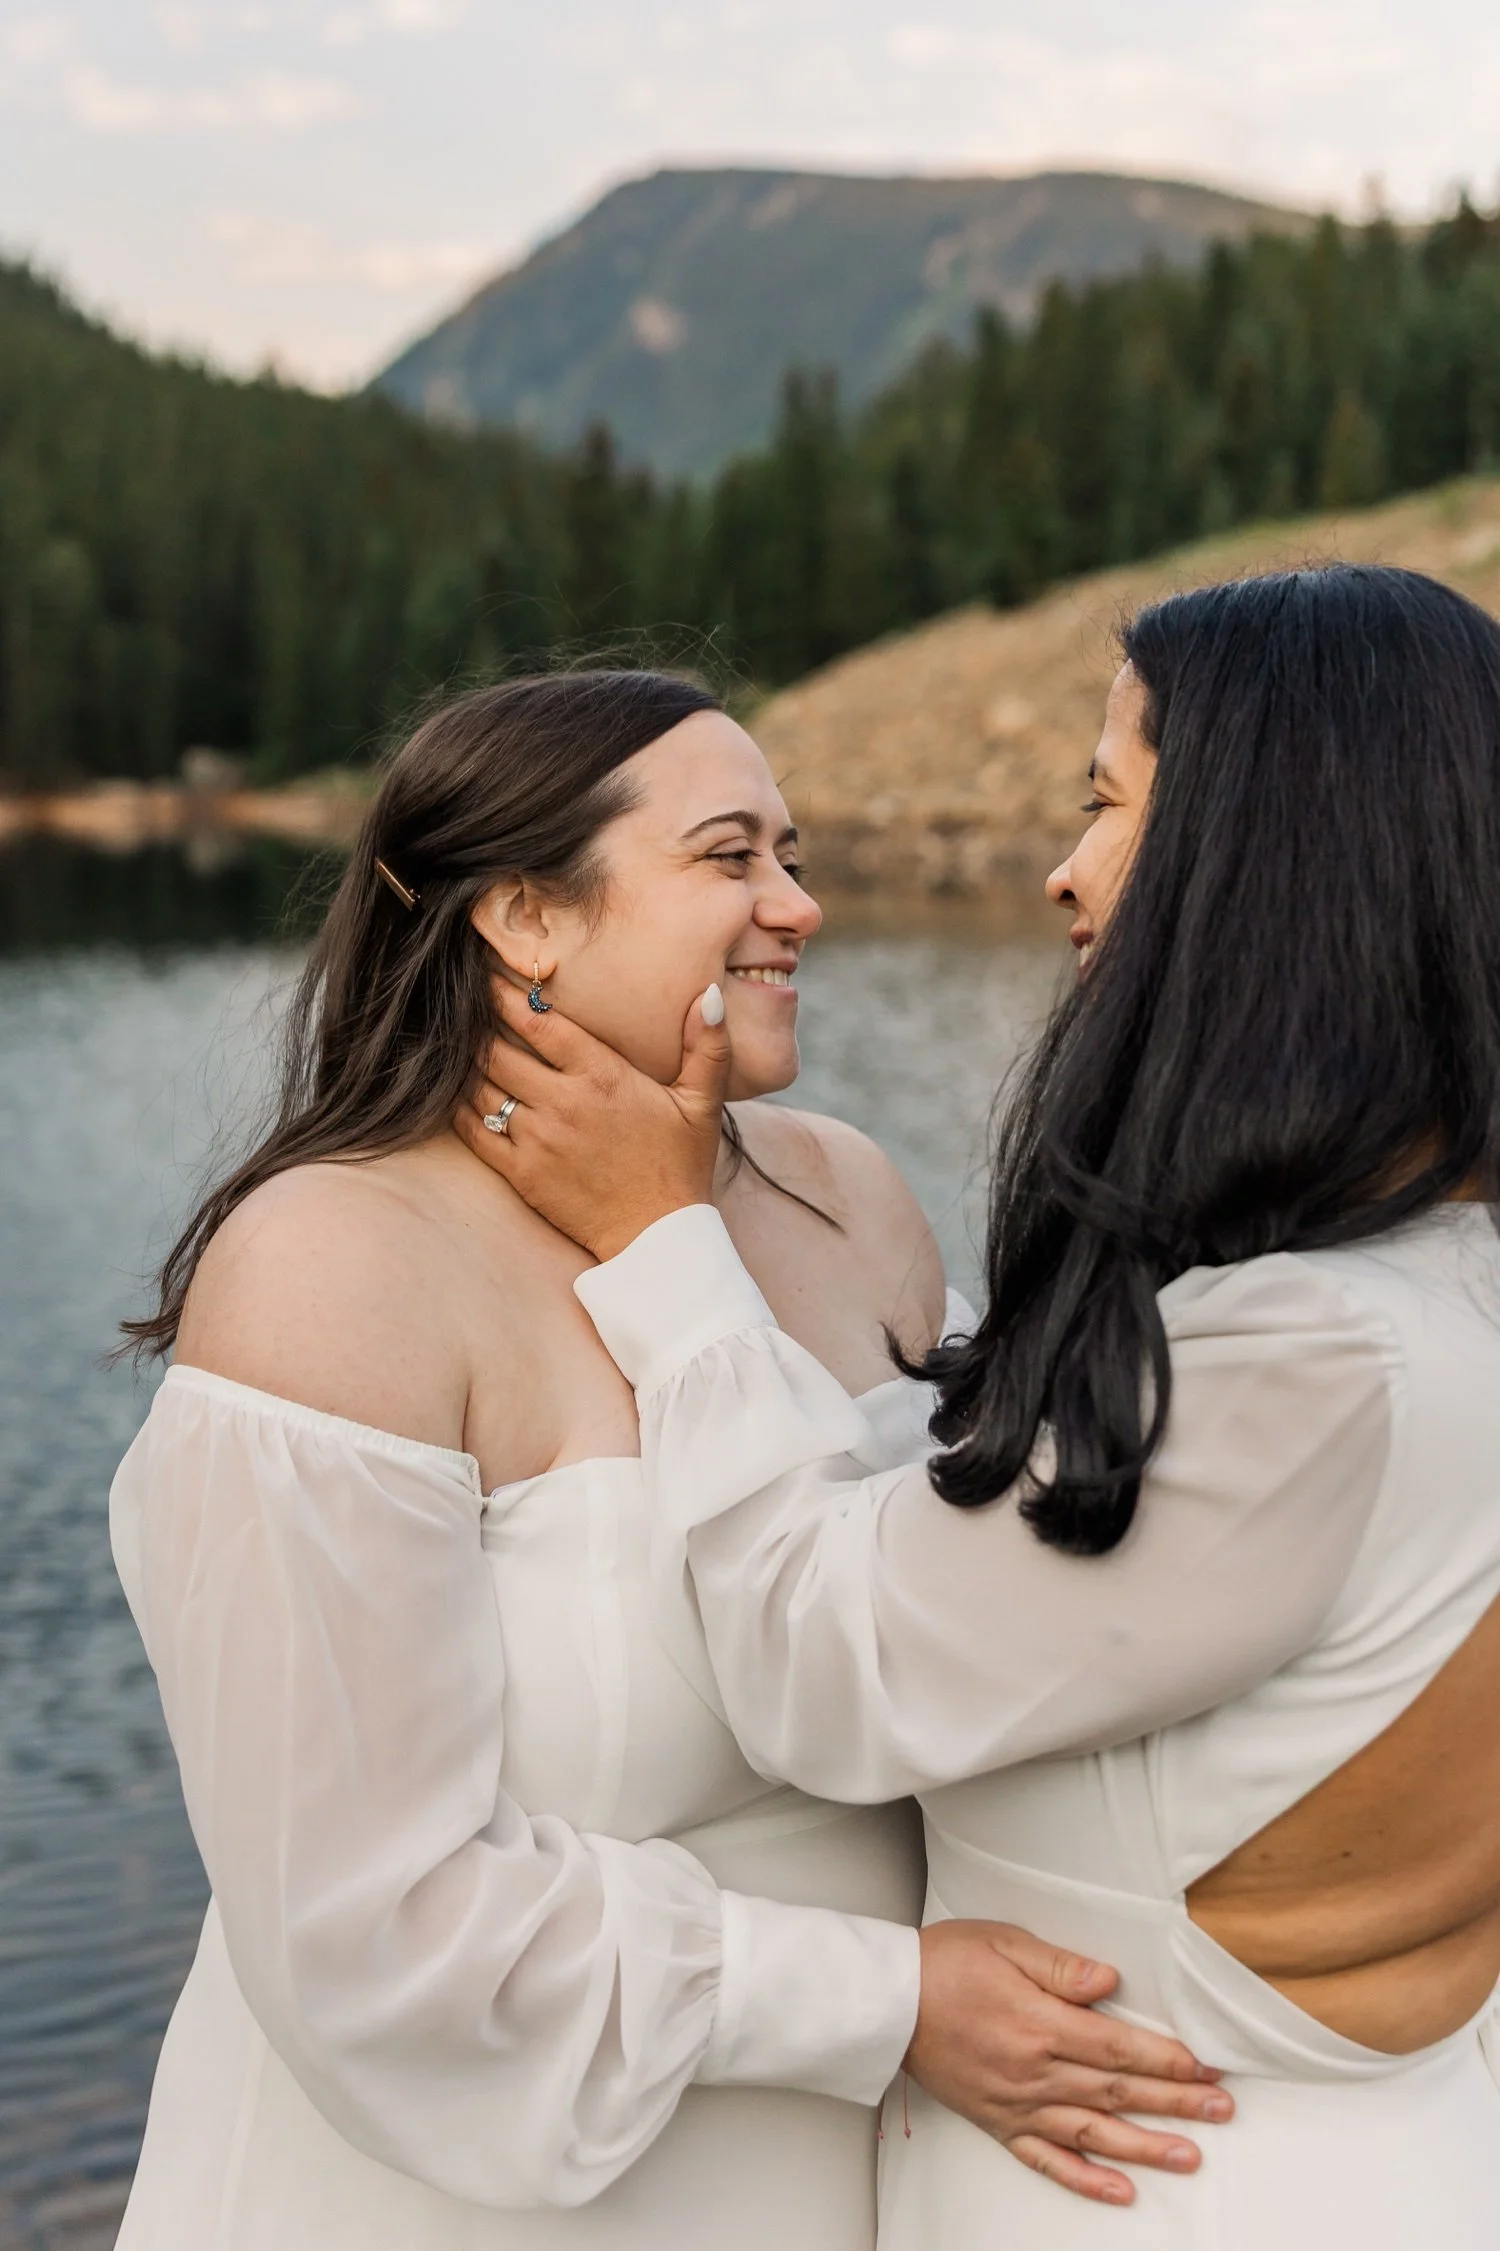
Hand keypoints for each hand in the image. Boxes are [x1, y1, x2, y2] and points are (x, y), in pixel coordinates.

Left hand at [453, 979, 730, 1260]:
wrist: (657, 1237)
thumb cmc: (680, 1165)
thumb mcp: (702, 1103)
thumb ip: (707, 1046)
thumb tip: (711, 995)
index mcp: (602, 1076)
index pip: (538, 1022)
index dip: (505, 994)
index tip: (487, 976)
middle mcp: (563, 1102)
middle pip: (497, 1050)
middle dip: (476, 1025)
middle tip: (462, 1009)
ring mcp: (537, 1139)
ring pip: (480, 1087)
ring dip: (465, 1065)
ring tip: (456, 1046)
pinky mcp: (521, 1173)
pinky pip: (474, 1131)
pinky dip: (460, 1108)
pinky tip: (455, 1094)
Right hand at [906, 1921, 1231, 2206]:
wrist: (889, 2002)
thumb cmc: (945, 1962)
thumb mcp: (1004, 1942)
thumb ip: (1061, 1966)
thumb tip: (1112, 1982)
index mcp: (1039, 2024)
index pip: (1119, 2049)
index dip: (1167, 2060)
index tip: (1204, 2066)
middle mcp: (1033, 2073)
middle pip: (1117, 2092)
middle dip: (1175, 2102)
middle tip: (1220, 2110)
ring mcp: (1017, 2105)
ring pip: (1093, 2132)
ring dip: (1146, 2147)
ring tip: (1189, 2155)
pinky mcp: (999, 2123)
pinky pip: (1048, 2160)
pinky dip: (1086, 2180)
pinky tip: (1119, 2191)